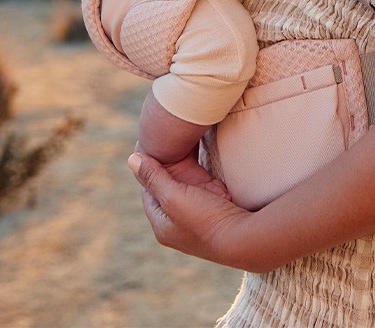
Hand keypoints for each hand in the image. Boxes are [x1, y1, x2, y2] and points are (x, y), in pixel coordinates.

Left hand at [127, 151, 255, 269]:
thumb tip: (132, 158)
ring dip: (186, 166)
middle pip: (168, 187)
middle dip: (169, 165)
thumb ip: (154, 178)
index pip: (149, 190)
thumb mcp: (174, 198)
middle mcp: (177, 221)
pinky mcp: (215, 206)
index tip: (153, 146)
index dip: (150, 168)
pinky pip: (203, 184)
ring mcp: (197, 214)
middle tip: (171, 141)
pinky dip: (201, 169)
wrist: (242, 235)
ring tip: (185, 142)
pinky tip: (204, 155)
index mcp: (162, 224)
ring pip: (186, 184)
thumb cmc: (204, 220)